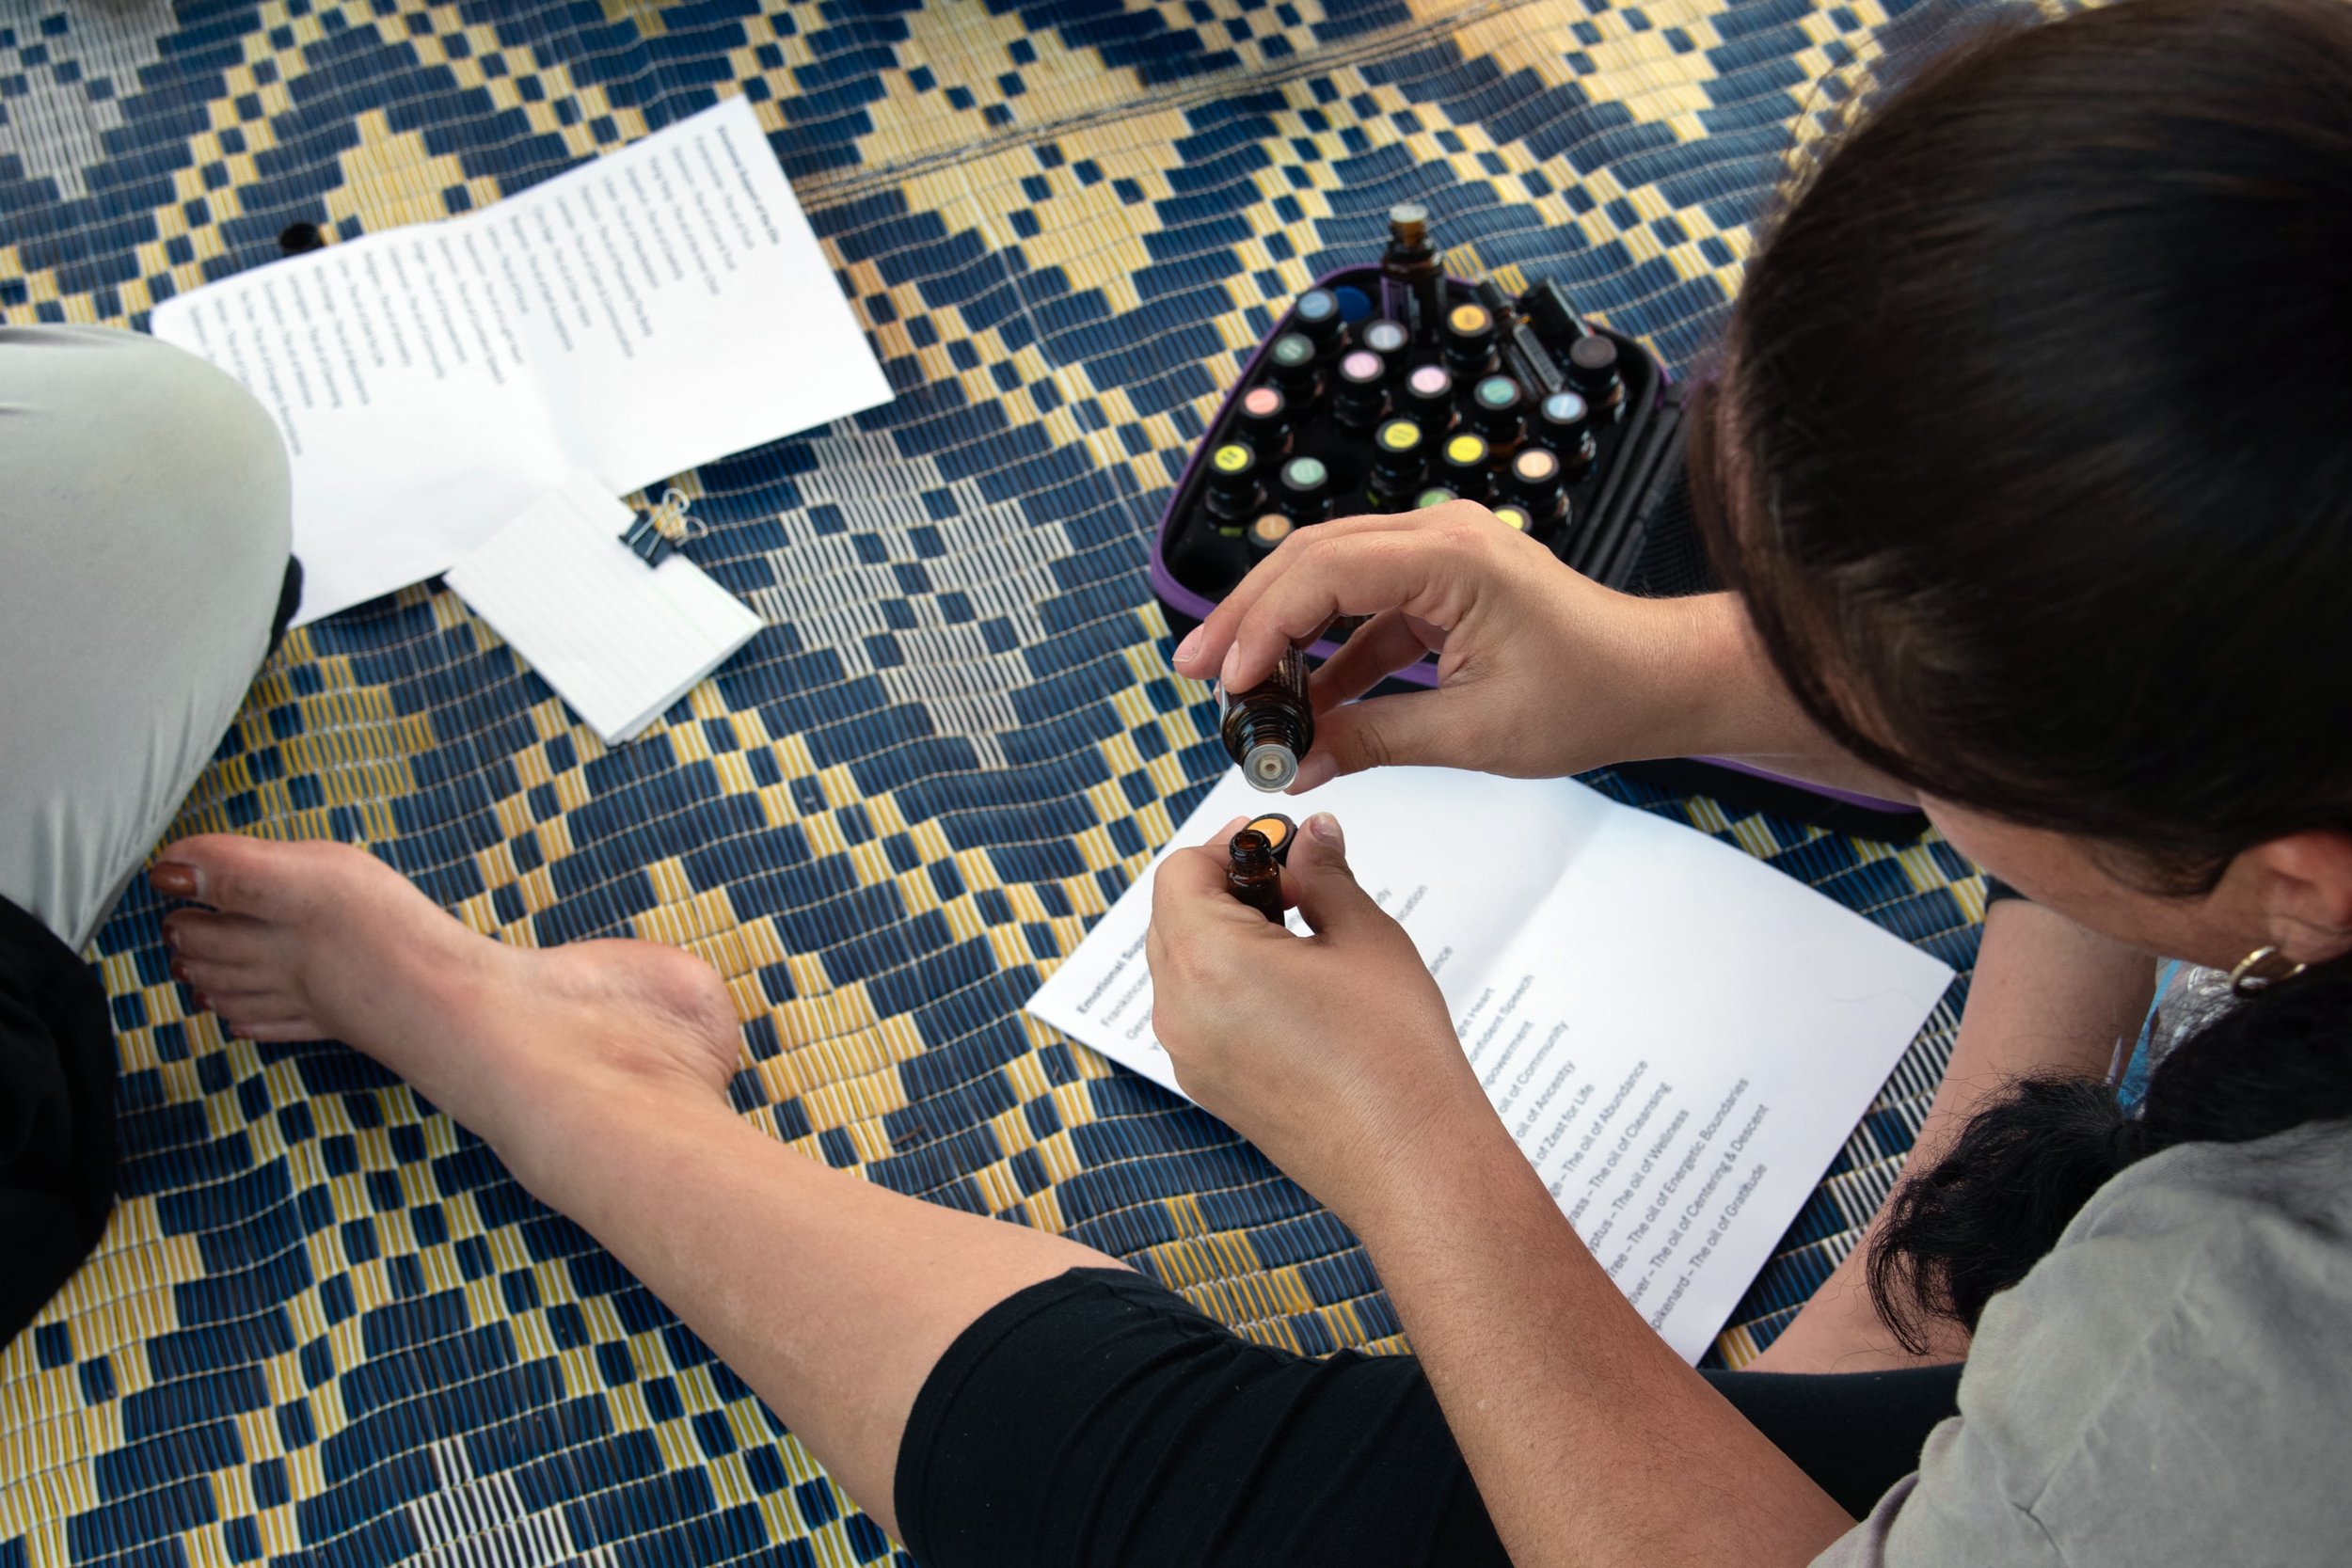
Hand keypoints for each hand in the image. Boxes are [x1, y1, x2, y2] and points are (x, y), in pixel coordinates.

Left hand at [1145, 810, 1493, 1221]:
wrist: (1412, 1162)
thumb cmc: (1395, 1056)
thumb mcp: (1365, 938)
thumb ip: (1326, 875)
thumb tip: (1313, 836)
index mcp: (1209, 961)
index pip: (1181, 872)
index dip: (1230, 845)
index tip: (1279, 843)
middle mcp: (1180, 1010)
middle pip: (1173, 915)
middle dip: (1227, 886)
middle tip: (1298, 884)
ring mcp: (1188, 1054)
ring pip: (1181, 963)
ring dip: (1226, 933)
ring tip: (1303, 935)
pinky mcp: (1207, 1085)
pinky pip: (1196, 1010)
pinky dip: (1227, 980)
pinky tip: (1293, 985)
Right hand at [1171, 503, 1717, 790]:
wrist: (1657, 680)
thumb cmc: (1595, 692)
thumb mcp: (1474, 733)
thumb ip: (1374, 740)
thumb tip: (1297, 761)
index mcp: (1452, 556)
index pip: (1323, 573)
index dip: (1263, 627)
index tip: (1227, 683)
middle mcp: (1440, 536)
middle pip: (1310, 559)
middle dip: (1247, 618)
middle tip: (1194, 672)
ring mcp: (1439, 554)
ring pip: (1328, 577)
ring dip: (1279, 632)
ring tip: (1233, 690)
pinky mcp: (1440, 583)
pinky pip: (1362, 607)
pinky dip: (1325, 651)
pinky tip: (1298, 702)